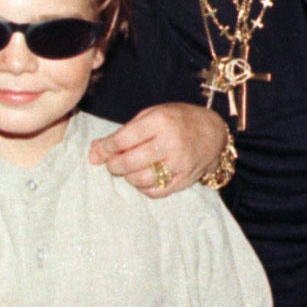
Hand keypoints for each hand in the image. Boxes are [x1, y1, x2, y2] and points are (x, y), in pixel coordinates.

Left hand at [89, 104, 227, 197]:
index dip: (105, 148)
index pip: (122, 140)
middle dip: (113, 165)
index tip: (99, 152)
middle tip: (112, 163)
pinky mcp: (184, 180)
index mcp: (160, 122)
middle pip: (129, 162)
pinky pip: (155, 191)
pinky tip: (144, 177)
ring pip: (140, 179)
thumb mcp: (151, 115)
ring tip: (129, 169)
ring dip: (128, 177)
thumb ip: (123, 133)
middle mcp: (170, 143)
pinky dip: (143, 188)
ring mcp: (179, 164)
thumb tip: (93, 153)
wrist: (213, 133)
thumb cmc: (177, 120)